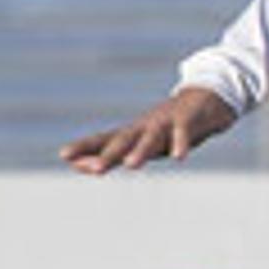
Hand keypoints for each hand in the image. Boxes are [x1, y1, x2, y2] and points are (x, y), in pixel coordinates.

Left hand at [61, 85, 238, 172]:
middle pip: (124, 141)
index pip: (103, 140)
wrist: (205, 99)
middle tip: (94, 169)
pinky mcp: (188, 121)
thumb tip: (77, 165)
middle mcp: (145, 127)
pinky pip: (183, 133)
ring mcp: (166, 123)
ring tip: (131, 166)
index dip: (85, 148)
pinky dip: (180, 144)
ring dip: (141, 151)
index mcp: (132, 133)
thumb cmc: (166, 127)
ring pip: (151, 138)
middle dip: (109, 155)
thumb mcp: (139, 143)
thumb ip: (111, 155)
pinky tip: (179, 157)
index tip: (64, 156)